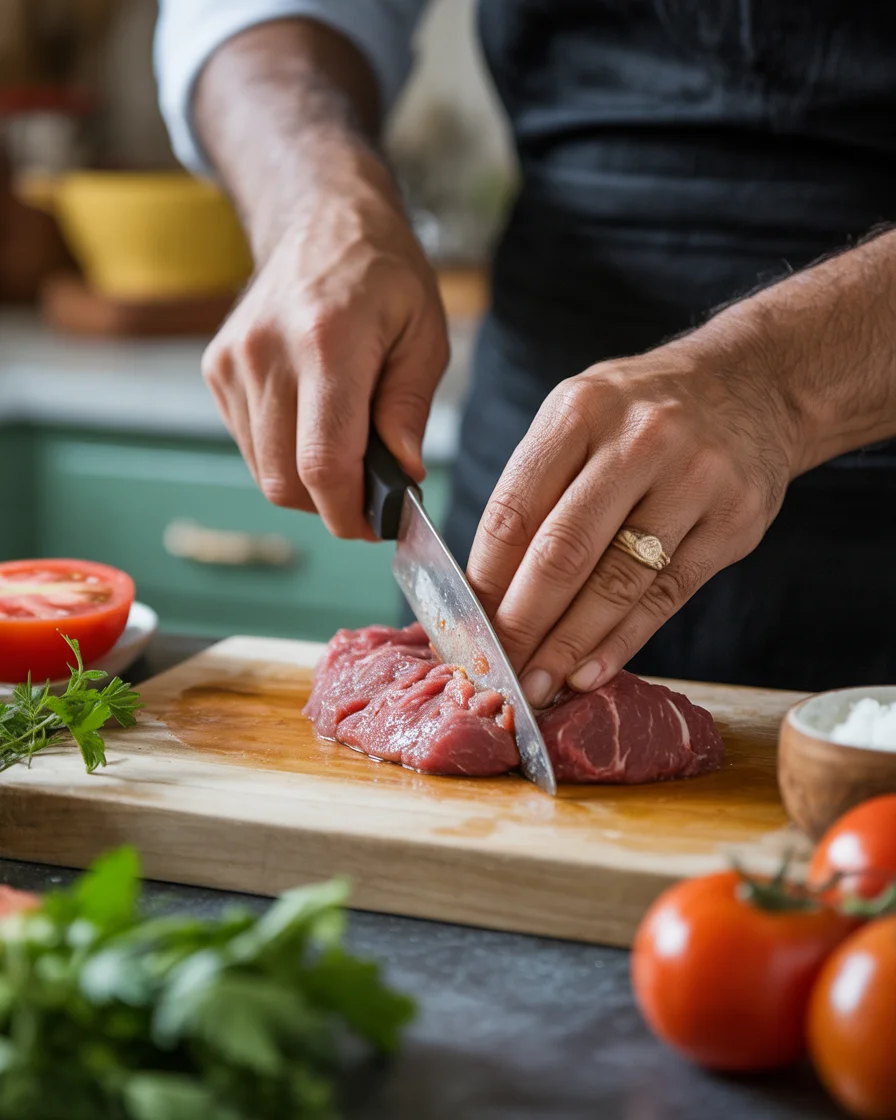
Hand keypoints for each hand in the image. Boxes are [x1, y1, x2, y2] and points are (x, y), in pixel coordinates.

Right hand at [202, 157, 448, 538]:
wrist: (319, 218)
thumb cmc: (384, 277)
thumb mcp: (424, 334)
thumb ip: (409, 408)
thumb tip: (403, 475)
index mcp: (326, 342)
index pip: (323, 463)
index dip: (349, 512)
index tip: (377, 526)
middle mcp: (267, 353)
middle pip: (285, 479)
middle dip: (330, 507)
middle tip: (368, 500)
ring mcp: (233, 361)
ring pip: (263, 470)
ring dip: (306, 484)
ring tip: (346, 454)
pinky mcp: (217, 368)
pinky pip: (250, 444)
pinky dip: (283, 455)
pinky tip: (313, 425)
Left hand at [466, 336, 799, 705]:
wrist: (753, 385)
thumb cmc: (642, 414)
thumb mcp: (580, 418)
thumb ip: (536, 488)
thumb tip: (487, 588)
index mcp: (580, 410)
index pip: (515, 509)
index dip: (483, 579)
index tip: (463, 626)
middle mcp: (639, 440)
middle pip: (562, 551)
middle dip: (520, 622)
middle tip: (495, 669)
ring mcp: (693, 480)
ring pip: (617, 583)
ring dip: (569, 646)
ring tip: (537, 683)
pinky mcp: (733, 522)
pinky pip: (666, 596)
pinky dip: (622, 642)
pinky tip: (590, 672)